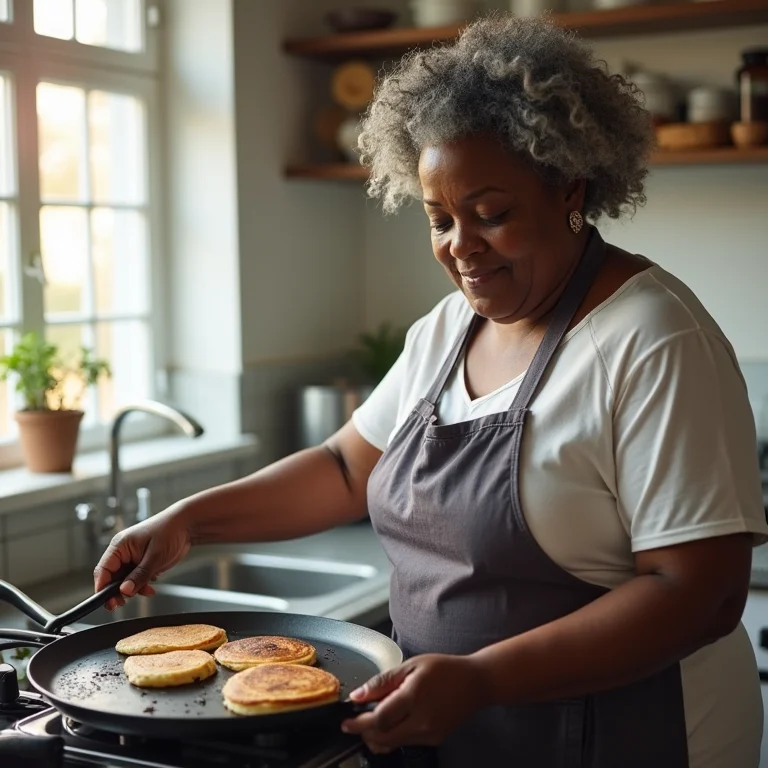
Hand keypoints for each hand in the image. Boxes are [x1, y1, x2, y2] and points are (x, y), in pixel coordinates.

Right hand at [93, 506, 191, 609]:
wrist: (187, 525)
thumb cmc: (170, 531)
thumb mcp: (154, 557)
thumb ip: (139, 575)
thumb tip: (124, 591)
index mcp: (120, 545)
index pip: (103, 570)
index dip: (102, 588)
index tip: (107, 601)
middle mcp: (123, 551)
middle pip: (112, 577)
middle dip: (118, 591)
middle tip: (123, 602)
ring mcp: (133, 557)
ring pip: (125, 580)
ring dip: (133, 589)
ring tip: (146, 590)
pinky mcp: (142, 562)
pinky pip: (136, 578)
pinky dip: (141, 585)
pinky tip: (151, 586)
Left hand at [341, 654, 488, 753]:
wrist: (475, 683)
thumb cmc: (444, 669)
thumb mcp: (411, 665)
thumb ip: (383, 681)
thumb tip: (358, 695)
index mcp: (414, 697)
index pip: (379, 720)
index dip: (359, 723)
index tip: (346, 721)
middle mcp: (422, 721)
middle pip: (382, 738)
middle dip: (364, 733)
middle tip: (355, 723)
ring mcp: (429, 734)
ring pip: (392, 743)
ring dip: (377, 735)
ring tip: (374, 719)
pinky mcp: (434, 740)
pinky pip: (406, 742)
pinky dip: (393, 735)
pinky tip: (393, 721)